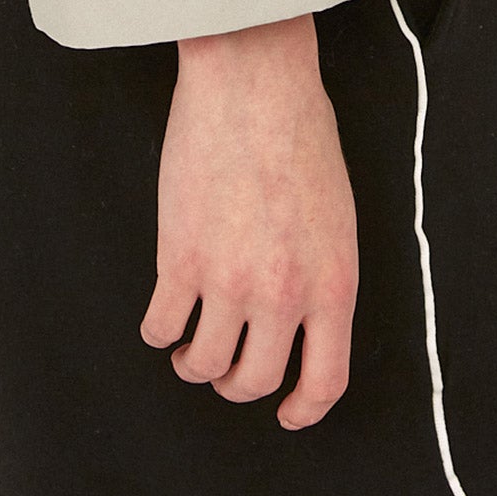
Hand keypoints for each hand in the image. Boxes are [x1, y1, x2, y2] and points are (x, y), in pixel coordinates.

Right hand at [140, 13, 357, 429]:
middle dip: (237, 384)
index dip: (303, 408)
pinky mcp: (180, 258)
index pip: (324, 380)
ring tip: (190, 348)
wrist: (255, 83)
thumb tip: (301, 317)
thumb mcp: (338, 215)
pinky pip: (162, 325)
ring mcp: (229, 280)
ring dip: (194, 364)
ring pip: (203, 363)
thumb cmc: (301, 132)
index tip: (288, 412)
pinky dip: (159, 331)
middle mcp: (284, 294)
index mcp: (333, 283)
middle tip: (226, 370)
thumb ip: (322, 274)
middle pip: (255, 381)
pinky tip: (162, 319)